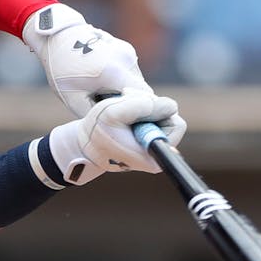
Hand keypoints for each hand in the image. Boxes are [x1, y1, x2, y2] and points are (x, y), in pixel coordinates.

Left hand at [22, 3, 152, 115]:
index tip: (134, 125)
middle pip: (142, 91)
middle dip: (132, 104)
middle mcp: (125, 60)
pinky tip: (102, 79)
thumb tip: (112, 130)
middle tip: (114, 112)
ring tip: (102, 92)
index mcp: (113, 73)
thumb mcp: (73, 99)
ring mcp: (127, 51)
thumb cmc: (62, 69)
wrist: (57, 36)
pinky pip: (131, 71)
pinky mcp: (126, 48)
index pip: (144, 100)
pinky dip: (122, 79)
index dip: (142, 114)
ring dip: (126, 91)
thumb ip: (96, 116)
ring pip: (136, 81)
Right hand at [46, 93, 185, 185]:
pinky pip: (153, 118)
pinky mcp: (147, 141)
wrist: (85, 143)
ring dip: (143, 106)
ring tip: (123, 110)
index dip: (159, 112)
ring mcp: (152, 148)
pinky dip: (140, 110)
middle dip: (150, 106)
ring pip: (161, 116)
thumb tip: (171, 106)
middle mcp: (157, 155)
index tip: (137, 115)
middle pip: (170, 118)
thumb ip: (142, 105)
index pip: (176, 125)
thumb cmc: (96, 131)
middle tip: (127, 106)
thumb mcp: (114, 112)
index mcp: (153, 155)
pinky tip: (124, 113)